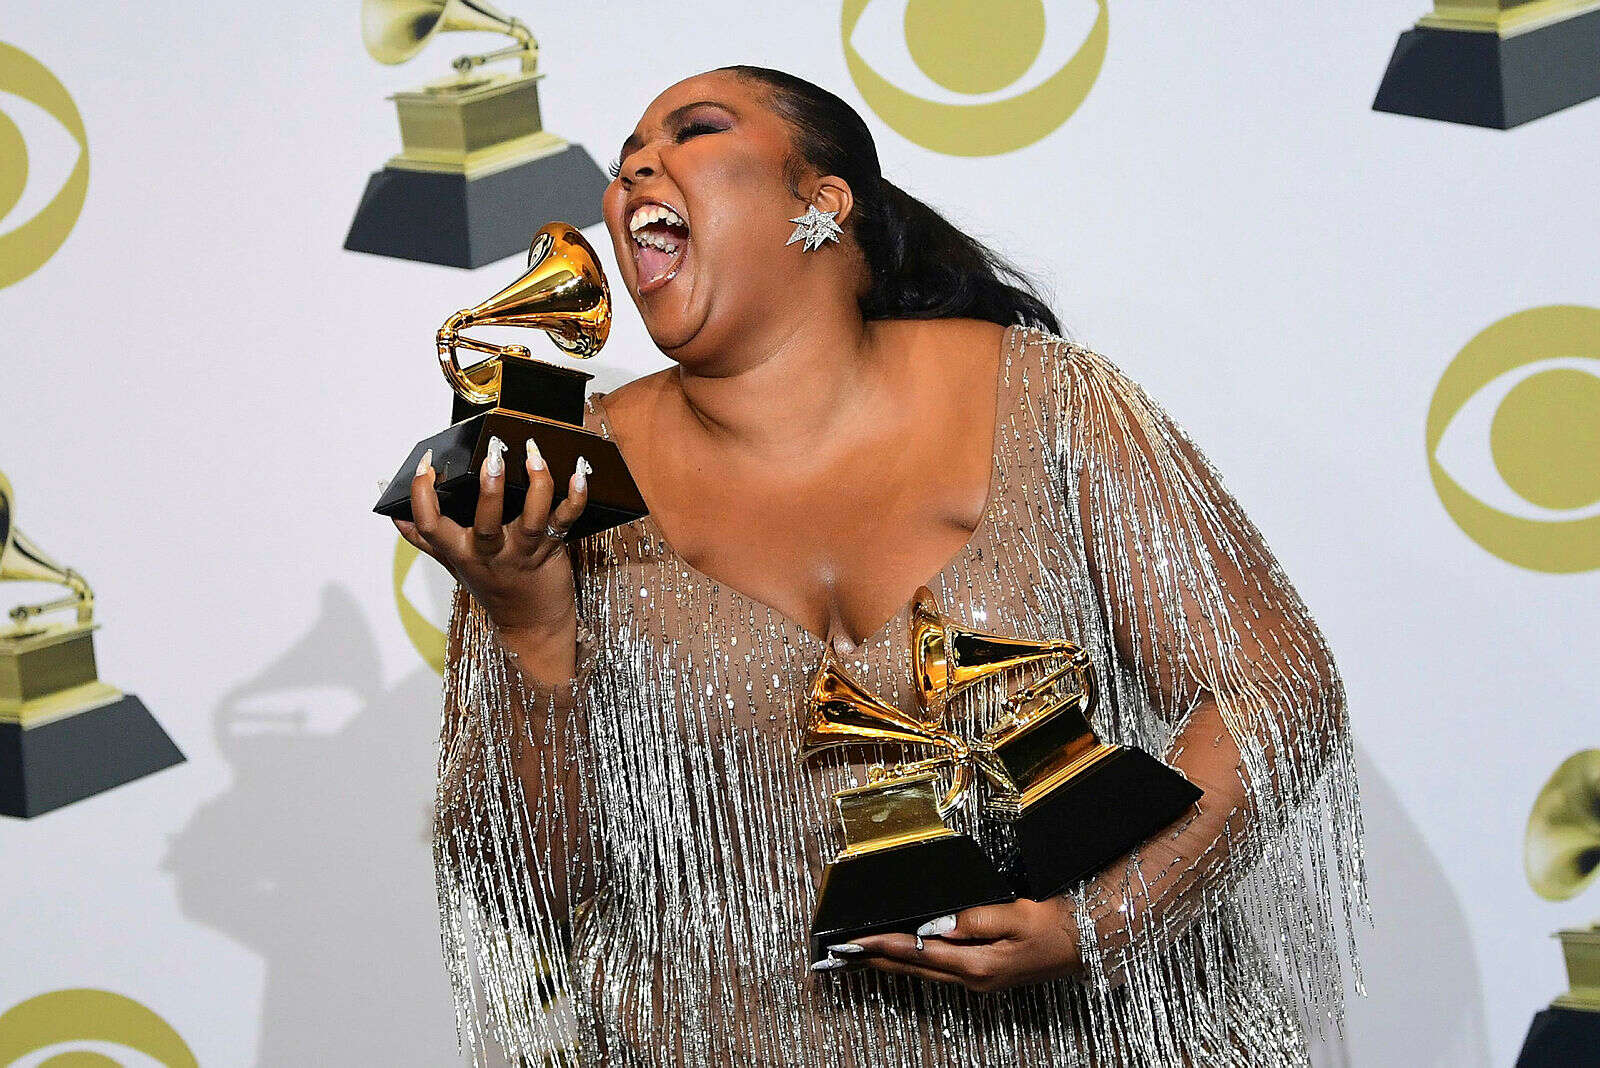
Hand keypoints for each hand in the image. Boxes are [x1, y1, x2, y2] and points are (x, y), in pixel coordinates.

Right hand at [394, 436, 588, 670]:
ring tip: (535, 457)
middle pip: (486, 521)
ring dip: (537, 485)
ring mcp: (523, 553)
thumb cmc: (493, 589)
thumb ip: (426, 541)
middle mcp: (490, 553)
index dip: (422, 495)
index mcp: (461, 552)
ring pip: (531, 518)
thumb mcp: (454, 565)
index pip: (431, 525)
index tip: (426, 463)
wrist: (532, 626)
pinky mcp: (551, 551)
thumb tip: (395, 516)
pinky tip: (579, 475)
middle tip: (492, 456)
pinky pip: (565, 522)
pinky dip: (575, 498)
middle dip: (489, 488)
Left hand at [826, 898, 1082, 992]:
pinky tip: (901, 955)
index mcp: (977, 965)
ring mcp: (977, 981)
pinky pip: (938, 969)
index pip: (917, 952)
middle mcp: (972, 979)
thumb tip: (937, 923)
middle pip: (913, 967)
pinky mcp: (982, 976)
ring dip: (890, 961)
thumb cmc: (1051, 927)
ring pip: (923, 971)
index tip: (855, 941)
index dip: (883, 944)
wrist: (1082, 943)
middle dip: (876, 958)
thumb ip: (974, 919)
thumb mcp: (1014, 915)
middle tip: (842, 953)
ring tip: (861, 953)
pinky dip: (913, 961)